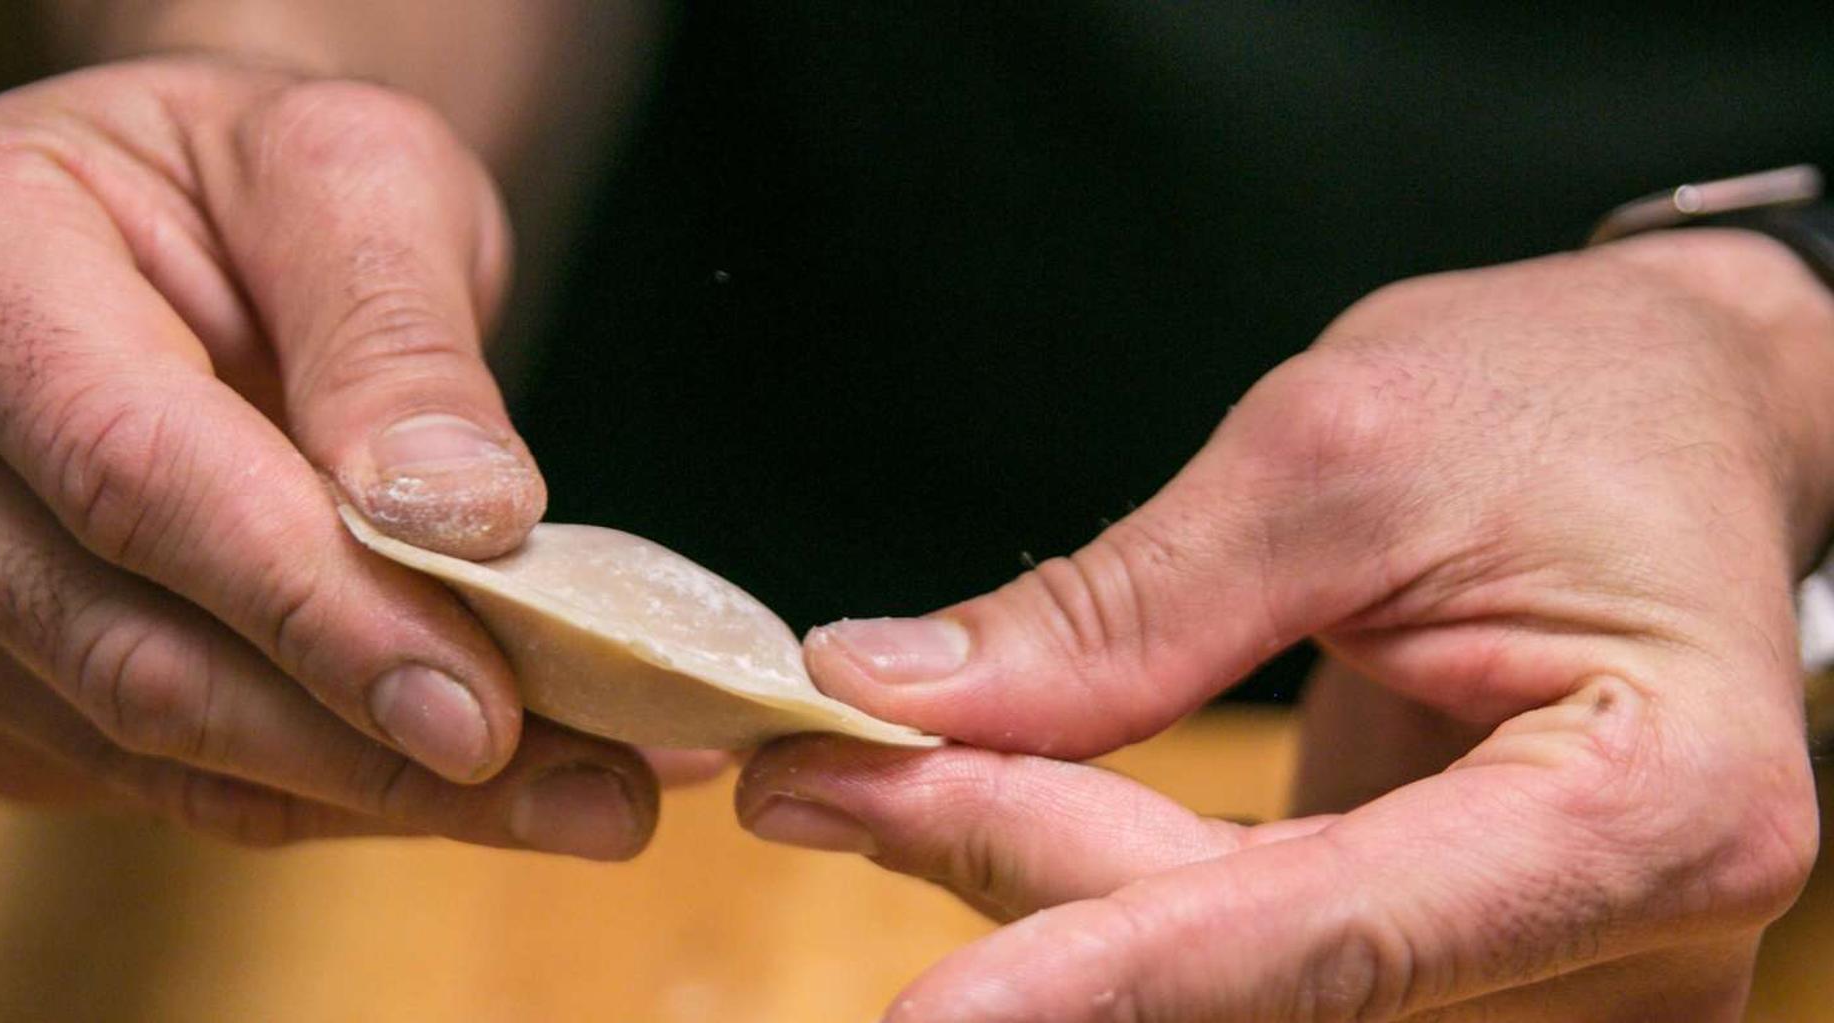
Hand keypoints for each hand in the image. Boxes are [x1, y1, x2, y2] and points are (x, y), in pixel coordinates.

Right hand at [0, 57, 704, 854]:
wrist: (177, 232)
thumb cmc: (256, 179)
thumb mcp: (353, 175)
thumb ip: (395, 334)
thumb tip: (458, 519)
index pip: (127, 469)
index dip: (312, 606)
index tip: (483, 708)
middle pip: (132, 649)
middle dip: (378, 748)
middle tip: (600, 794)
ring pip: (161, 751)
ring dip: (388, 795)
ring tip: (591, 798)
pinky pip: (173, 783)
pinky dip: (348, 791)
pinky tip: (493, 781)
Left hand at [739, 231, 1833, 1018]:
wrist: (1673, 417)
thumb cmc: (1557, 400)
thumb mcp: (1336, 455)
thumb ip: (1125, 611)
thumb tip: (885, 694)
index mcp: (1655, 810)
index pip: (1341, 938)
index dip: (1114, 979)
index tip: (926, 1018)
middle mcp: (1630, 941)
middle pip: (1267, 974)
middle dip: (1024, 875)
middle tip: (815, 781)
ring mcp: (1551, 977)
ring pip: (1235, 987)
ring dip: (1042, 887)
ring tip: (863, 776)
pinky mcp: (1466, 965)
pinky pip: (1250, 957)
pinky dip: (1103, 892)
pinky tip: (972, 803)